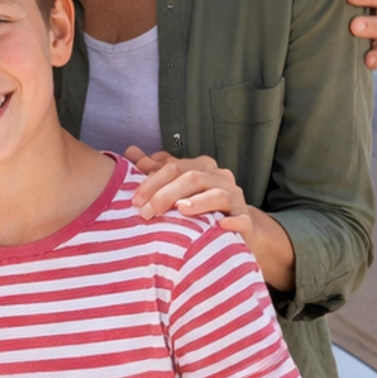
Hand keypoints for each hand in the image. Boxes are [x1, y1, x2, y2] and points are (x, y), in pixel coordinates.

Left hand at [129, 149, 252, 239]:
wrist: (235, 225)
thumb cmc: (199, 204)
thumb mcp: (176, 185)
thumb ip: (155, 170)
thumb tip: (131, 152)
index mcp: (202, 166)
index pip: (173, 167)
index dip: (151, 182)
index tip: (135, 200)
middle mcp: (220, 178)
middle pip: (192, 178)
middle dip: (166, 194)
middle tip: (146, 212)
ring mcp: (235, 198)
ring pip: (218, 194)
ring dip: (198, 203)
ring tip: (180, 209)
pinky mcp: (246, 221)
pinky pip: (242, 219)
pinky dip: (233, 222)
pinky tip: (222, 225)